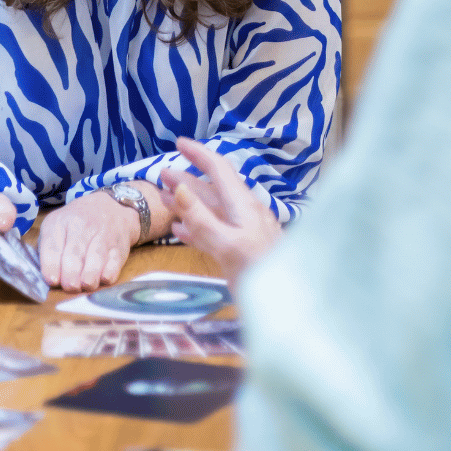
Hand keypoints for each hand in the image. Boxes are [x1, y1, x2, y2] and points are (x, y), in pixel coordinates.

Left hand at [38, 191, 140, 291]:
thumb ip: (47, 250)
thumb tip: (47, 278)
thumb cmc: (75, 223)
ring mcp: (102, 235)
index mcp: (59, 223)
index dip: (51, 267)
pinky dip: (108, 274)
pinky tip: (102, 278)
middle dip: (70, 277)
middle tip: (70, 286)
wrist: (108, 206)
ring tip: (85, 285)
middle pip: (74, 256)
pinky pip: (114, 263)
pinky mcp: (118, 246)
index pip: (52, 248)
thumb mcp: (55, 227)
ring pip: (95, 259)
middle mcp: (81, 226)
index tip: (52, 280)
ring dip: (89, 278)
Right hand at [160, 138, 281, 286]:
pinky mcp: (241, 251)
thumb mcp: (227, 246)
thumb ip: (202, 219)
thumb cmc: (260, 275)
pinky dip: (195, 227)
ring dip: (188, 203)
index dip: (199, 154)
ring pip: (212, 210)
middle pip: (213, 189)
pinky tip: (179, 231)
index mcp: (243, 206)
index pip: (219, 170)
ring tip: (164, 198)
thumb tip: (179, 188)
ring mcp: (244, 232)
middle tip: (161, 175)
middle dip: (187, 179)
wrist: (289, 306)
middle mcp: (244, 213)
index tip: (178, 143)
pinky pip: (215, 232)